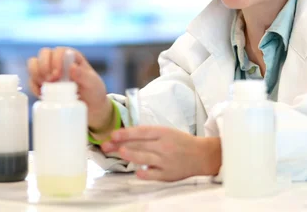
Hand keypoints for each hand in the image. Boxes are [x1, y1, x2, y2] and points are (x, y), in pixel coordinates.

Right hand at [27, 47, 112, 131]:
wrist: (91, 108)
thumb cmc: (94, 92)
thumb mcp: (93, 84)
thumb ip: (84, 75)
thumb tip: (72, 67)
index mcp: (72, 57)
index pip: (59, 51)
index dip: (55, 61)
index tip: (58, 75)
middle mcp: (59, 61)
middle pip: (43, 54)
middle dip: (43, 67)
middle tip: (51, 81)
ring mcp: (49, 71)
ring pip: (34, 64)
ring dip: (36, 74)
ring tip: (46, 86)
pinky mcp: (43, 83)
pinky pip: (31, 80)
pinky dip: (33, 86)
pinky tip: (42, 94)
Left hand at [101, 126, 220, 181]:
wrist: (201, 155)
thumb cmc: (180, 142)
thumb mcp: (166, 132)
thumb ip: (148, 135)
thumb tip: (124, 138)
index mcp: (163, 132)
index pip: (142, 132)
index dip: (127, 133)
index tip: (113, 134)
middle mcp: (164, 145)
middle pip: (140, 144)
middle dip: (121, 145)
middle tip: (106, 146)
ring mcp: (166, 160)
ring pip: (145, 157)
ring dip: (132, 155)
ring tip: (120, 153)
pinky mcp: (168, 174)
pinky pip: (154, 174)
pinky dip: (145, 172)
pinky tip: (137, 171)